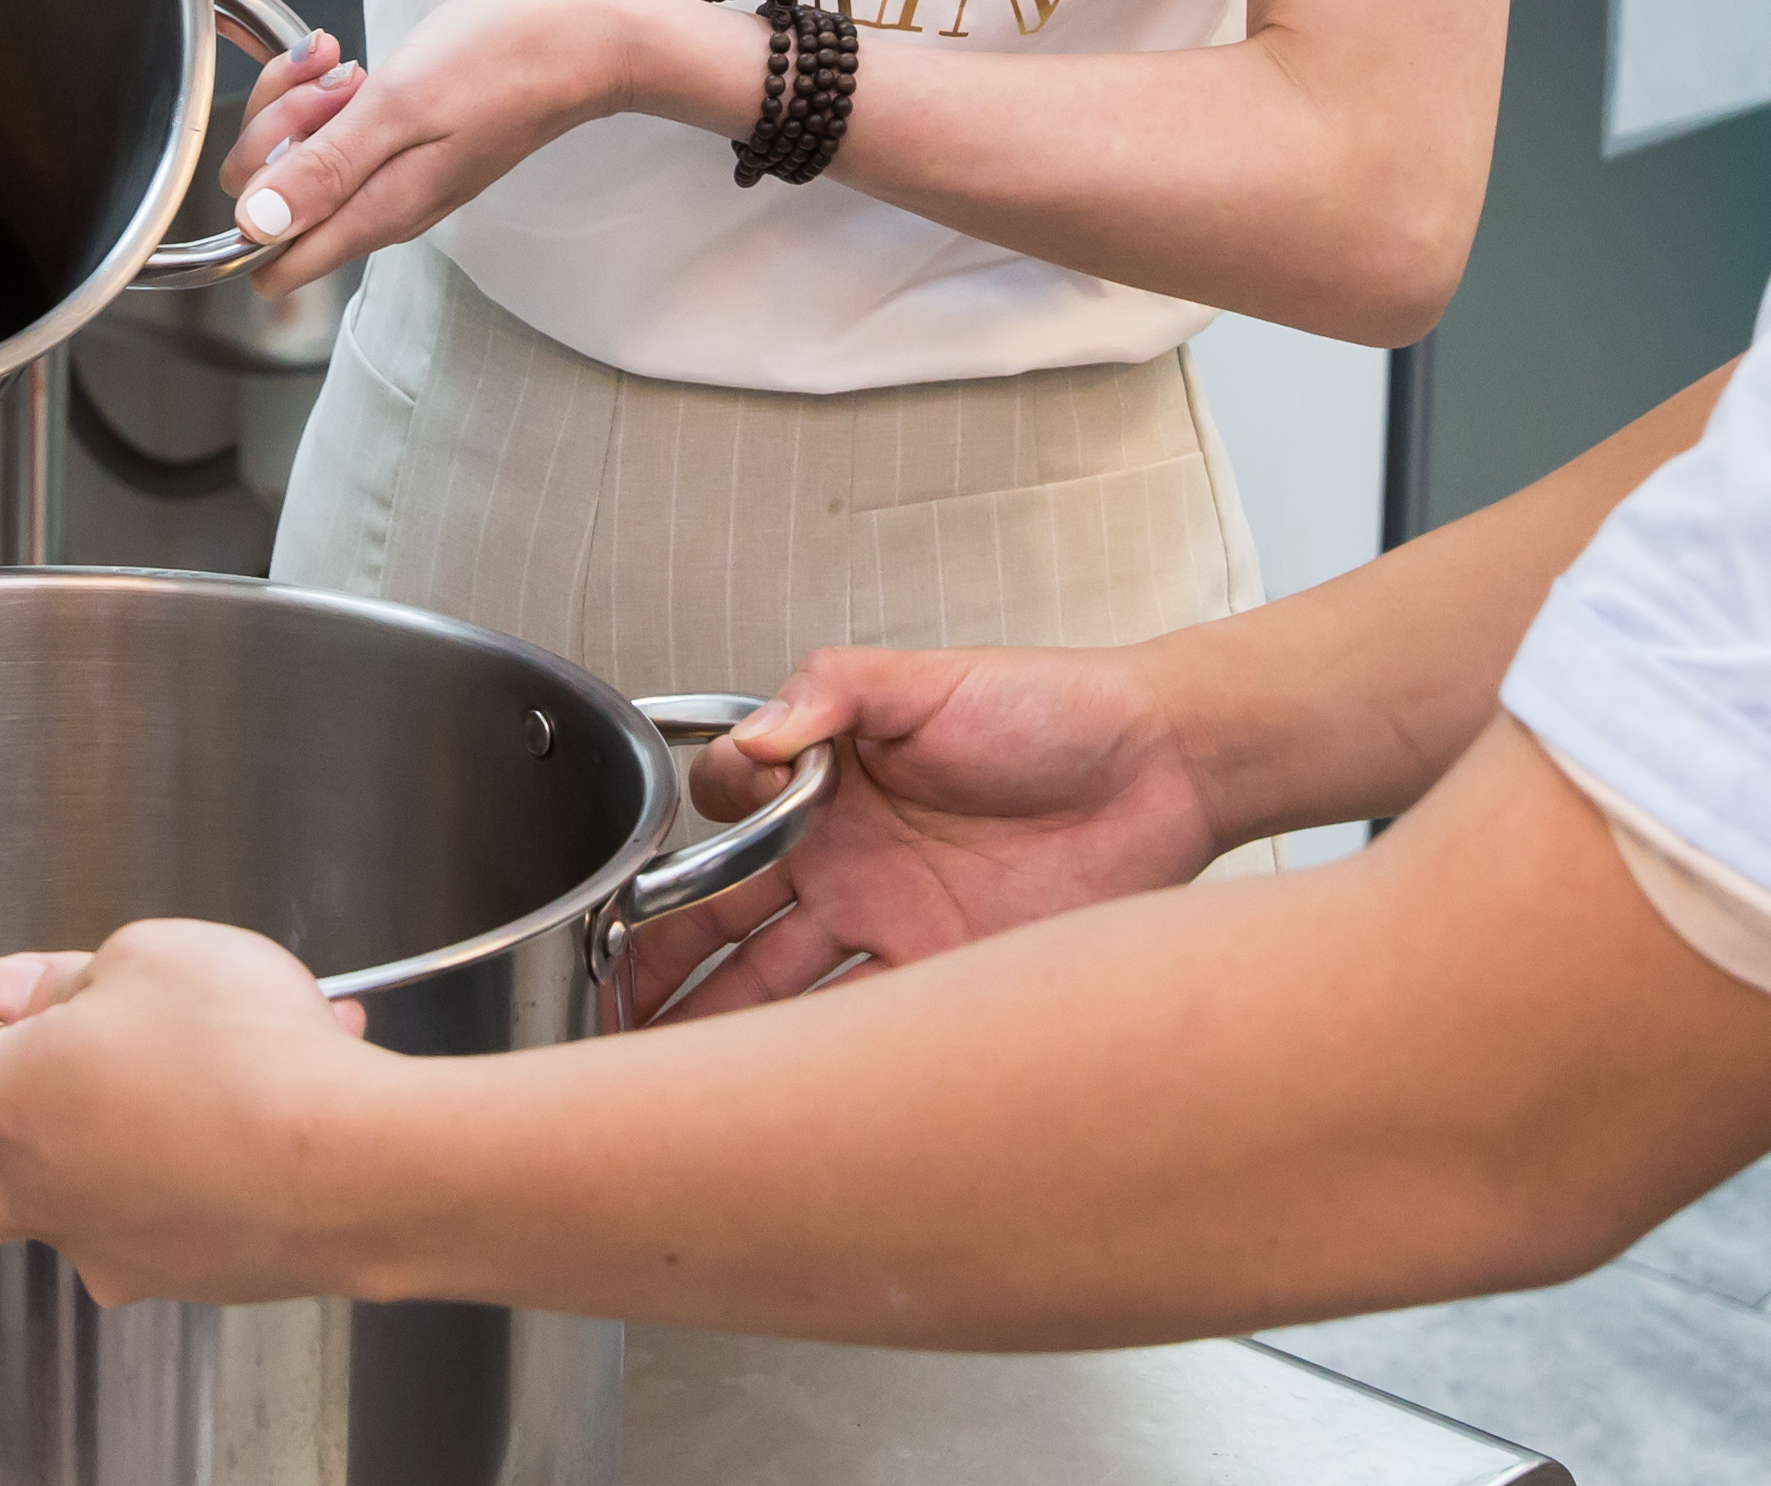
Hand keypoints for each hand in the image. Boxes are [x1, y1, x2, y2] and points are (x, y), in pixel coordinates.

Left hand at [0, 927, 384, 1323]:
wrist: (356, 1166)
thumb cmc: (254, 1051)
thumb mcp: (155, 957)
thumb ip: (73, 978)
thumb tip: (18, 1000)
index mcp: (13, 1088)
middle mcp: (42, 1182)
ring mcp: (107, 1240)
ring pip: (69, 1194)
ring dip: (107, 1142)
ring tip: (203, 1070)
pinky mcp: (178, 1271)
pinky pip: (169, 1200)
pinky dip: (201, 1155)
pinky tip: (264, 1109)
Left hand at [209, 0, 690, 301]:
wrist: (578, 43)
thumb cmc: (502, 63)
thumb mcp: (400, 107)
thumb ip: (325, 170)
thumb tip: (256, 226)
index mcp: (374, 212)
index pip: (269, 259)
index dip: (253, 196)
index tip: (291, 137)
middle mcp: (377, 210)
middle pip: (272, 198)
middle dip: (277, 131)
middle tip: (332, 86)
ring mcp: (390, 181)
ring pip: (299, 160)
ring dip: (304, 105)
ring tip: (349, 67)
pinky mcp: (400, 150)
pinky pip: (335, 137)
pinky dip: (331, 98)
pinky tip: (358, 69)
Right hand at [615, 641, 1227, 1021]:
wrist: (1163, 766)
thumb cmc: (1053, 707)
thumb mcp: (931, 678)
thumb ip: (834, 688)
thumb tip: (754, 733)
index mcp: (831, 789)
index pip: (724, 823)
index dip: (680, 851)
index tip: (647, 876)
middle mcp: (850, 864)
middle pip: (729, 923)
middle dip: (661, 964)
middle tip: (608, 1004)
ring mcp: (894, 925)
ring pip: (779, 987)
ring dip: (719, 1028)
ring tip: (657, 1067)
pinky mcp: (948, 977)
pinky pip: (866, 1026)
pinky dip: (818, 1062)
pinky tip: (772, 1091)